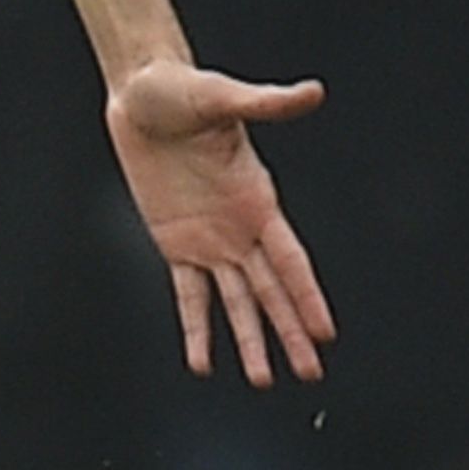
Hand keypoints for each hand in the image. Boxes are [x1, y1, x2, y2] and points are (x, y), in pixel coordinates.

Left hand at [106, 58, 332, 385]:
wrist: (143, 93)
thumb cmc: (183, 90)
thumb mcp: (221, 97)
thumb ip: (265, 102)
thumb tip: (311, 92)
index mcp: (258, 200)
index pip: (289, 261)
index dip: (306, 297)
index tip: (325, 333)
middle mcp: (240, 227)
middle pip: (270, 291)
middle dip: (289, 332)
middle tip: (309, 374)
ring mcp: (210, 239)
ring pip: (235, 302)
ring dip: (249, 340)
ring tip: (261, 379)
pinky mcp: (175, 243)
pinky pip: (189, 294)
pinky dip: (196, 328)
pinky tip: (201, 360)